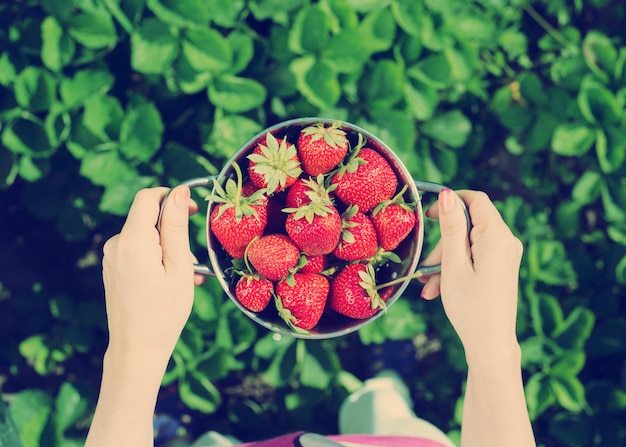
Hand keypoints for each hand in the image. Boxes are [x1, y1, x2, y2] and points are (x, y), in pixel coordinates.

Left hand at [102, 186, 203, 366]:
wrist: (136, 349)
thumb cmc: (164, 311)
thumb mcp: (179, 265)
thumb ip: (176, 225)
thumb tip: (178, 192)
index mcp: (132, 239)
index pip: (148, 197)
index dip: (172, 197)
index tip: (194, 211)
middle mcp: (116, 244)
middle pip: (148, 218)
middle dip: (174, 230)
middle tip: (196, 257)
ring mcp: (112, 258)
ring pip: (146, 237)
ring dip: (170, 249)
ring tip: (189, 276)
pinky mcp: (113, 269)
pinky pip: (139, 252)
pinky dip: (158, 259)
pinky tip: (173, 281)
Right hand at [419, 189, 522, 363]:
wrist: (491, 343)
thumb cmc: (470, 306)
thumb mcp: (453, 263)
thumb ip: (451, 226)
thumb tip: (447, 194)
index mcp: (497, 236)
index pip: (475, 200)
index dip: (450, 201)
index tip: (428, 216)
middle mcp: (507, 241)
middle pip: (469, 224)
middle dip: (444, 242)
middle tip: (425, 266)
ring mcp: (506, 255)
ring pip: (469, 243)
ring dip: (446, 259)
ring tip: (429, 286)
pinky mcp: (502, 267)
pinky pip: (475, 256)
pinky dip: (456, 267)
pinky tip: (439, 289)